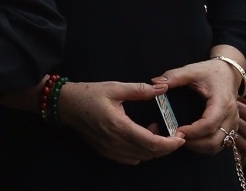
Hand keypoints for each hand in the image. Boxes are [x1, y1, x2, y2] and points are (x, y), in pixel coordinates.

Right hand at [57, 81, 184, 164]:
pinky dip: (140, 152)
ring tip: (153, 132)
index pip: (152, 143)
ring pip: (141, 157)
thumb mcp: (114, 88)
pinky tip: (139, 138)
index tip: (181, 137)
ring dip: (153, 149)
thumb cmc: (88, 94)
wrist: (64, 105)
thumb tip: (162, 87)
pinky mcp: (105, 152)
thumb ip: (140, 90)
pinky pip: (130, 159)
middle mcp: (114, 142)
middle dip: (166, 147)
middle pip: (149, 153)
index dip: (170, 143)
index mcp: (119, 126)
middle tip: (173, 134)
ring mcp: (109, 149)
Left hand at [153, 58, 240, 153]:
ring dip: (201, 147)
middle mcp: (230, 116)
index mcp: (222, 102)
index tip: (175, 130)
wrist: (228, 73)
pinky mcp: (231, 127)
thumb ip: (174, 76)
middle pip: (215, 140)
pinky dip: (207, 146)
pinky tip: (193, 139)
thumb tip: (156, 83)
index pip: (209, 124)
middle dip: (195, 143)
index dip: (192, 131)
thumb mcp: (192, 70)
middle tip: (176, 138)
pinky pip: (221, 143)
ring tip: (183, 139)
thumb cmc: (210, 72)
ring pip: (219, 145)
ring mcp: (233, 123)